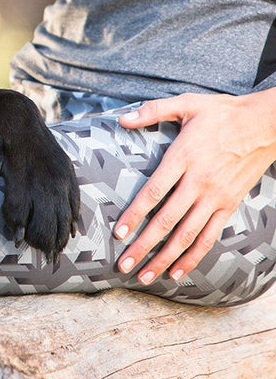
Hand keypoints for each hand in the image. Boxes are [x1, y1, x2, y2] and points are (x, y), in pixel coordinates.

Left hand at [114, 90, 275, 284]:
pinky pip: (209, 236)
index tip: (118, 233)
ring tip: (146, 275)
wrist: (265, 124)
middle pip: (166, 220)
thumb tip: (122, 118)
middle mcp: (199, 182)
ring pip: (186, 235)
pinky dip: (193, 256)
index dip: (134, 214)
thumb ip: (152, 111)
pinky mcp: (229, 206)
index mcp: (183, 157)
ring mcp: (215, 197)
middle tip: (124, 264)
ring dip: (165, 257)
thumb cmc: (221, 113)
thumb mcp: (186, 104)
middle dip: (143, 245)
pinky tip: (178, 271)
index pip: (153, 192)